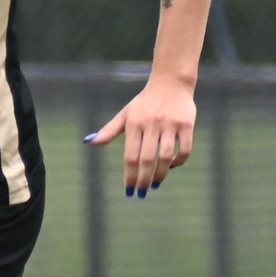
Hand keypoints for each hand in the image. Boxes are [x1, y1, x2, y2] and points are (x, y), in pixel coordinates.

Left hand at [85, 76, 196, 195]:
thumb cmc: (145, 103)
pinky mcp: (186, 124)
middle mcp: (151, 123)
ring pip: (165, 157)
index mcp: (134, 123)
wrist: (171, 83)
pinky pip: (184, 149)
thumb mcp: (125, 114)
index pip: (130, 156)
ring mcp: (170, 124)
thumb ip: (108, 130)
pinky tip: (171, 167)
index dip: (129, 176)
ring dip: (160, 175)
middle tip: (141, 193)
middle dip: (143, 180)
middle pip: (146, 160)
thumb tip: (89, 142)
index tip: (129, 191)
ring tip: (155, 184)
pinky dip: (178, 162)